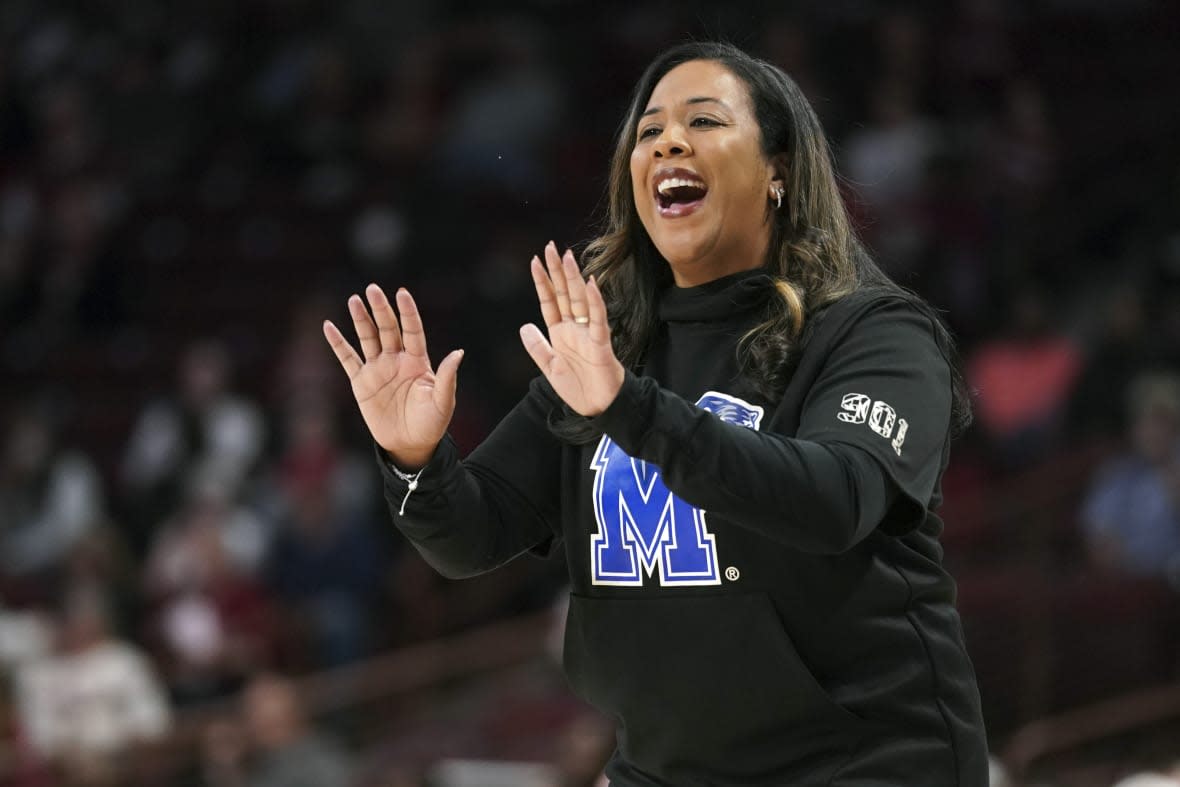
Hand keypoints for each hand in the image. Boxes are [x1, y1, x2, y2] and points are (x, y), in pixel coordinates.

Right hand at [323, 284, 462, 468]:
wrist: (410, 444)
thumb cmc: (431, 423)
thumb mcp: (443, 402)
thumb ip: (447, 377)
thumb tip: (458, 353)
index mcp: (418, 361)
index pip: (412, 331)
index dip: (408, 313)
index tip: (402, 293)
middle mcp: (397, 360)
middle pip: (388, 329)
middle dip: (380, 309)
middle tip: (373, 289)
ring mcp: (378, 369)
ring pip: (368, 338)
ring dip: (361, 319)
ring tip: (354, 300)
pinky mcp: (361, 382)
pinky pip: (347, 359)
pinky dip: (338, 344)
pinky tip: (329, 326)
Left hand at [520, 242, 624, 416]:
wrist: (599, 408)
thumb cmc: (578, 388)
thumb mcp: (549, 368)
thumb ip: (537, 347)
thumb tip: (523, 326)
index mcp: (560, 333)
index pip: (549, 302)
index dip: (542, 282)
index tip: (535, 261)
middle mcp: (574, 329)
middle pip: (564, 294)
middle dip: (557, 271)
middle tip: (551, 247)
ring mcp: (588, 334)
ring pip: (579, 301)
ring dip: (574, 279)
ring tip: (568, 257)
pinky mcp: (601, 344)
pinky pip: (598, 320)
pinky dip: (594, 302)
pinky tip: (590, 284)